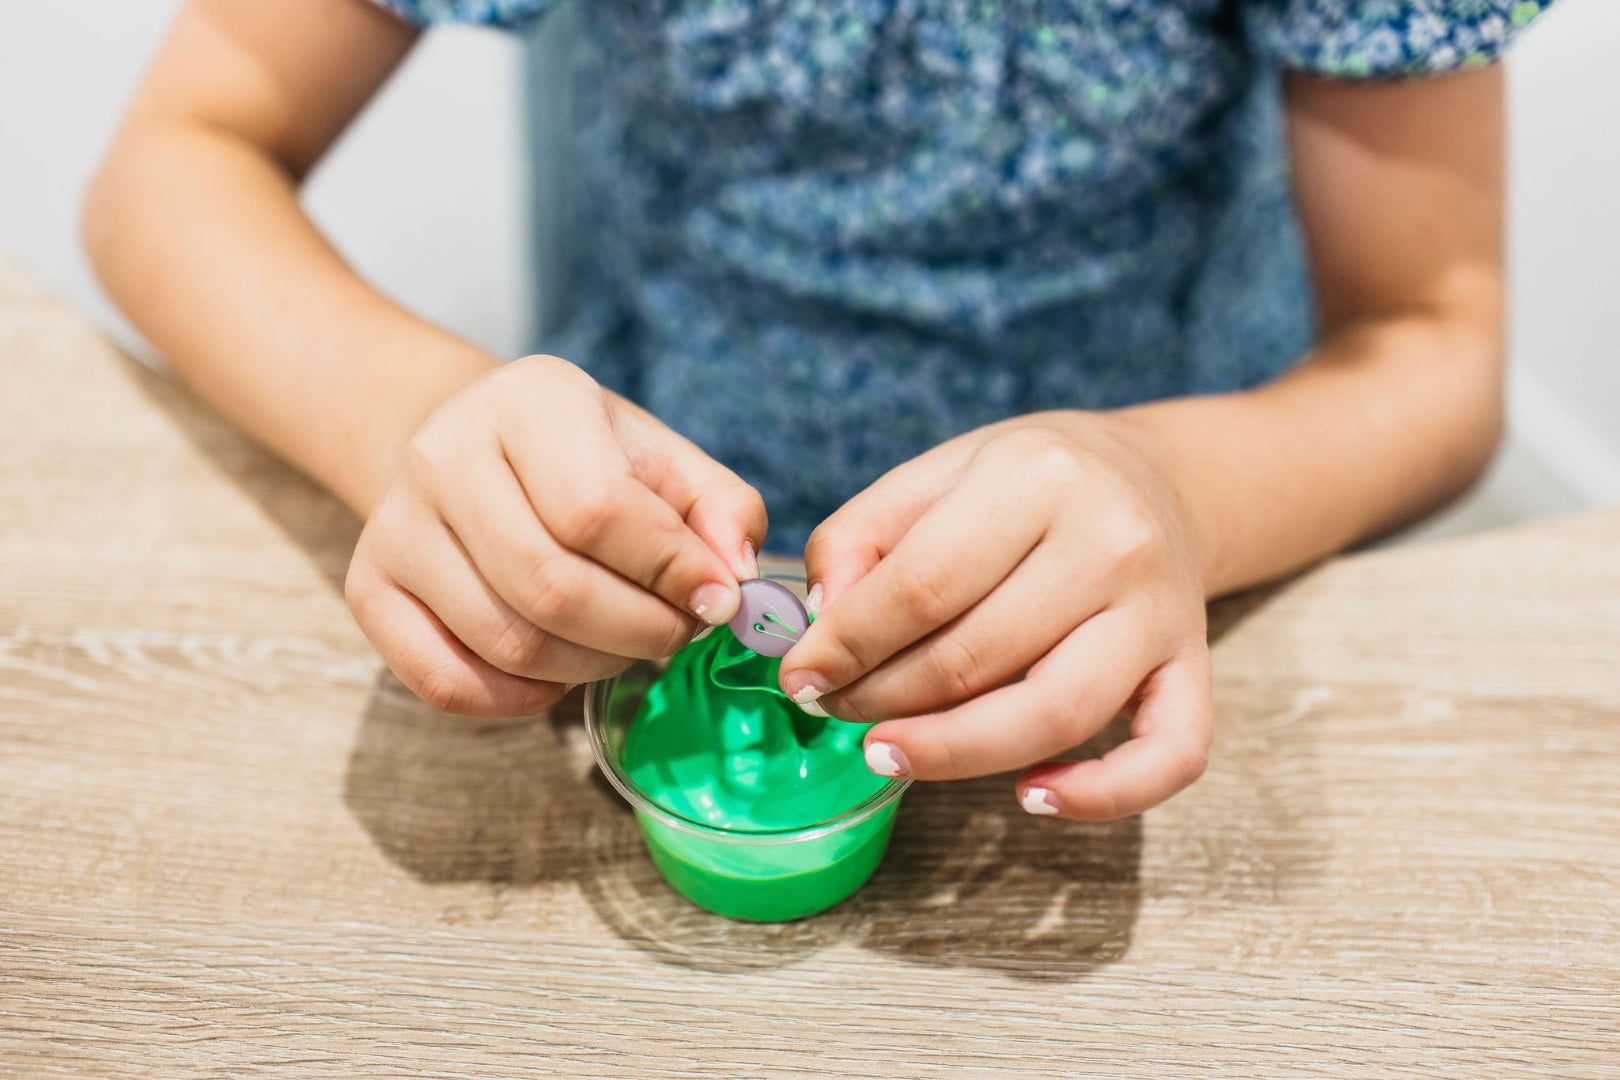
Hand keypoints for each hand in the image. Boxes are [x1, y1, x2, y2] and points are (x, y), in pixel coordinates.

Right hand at [346, 356, 764, 716]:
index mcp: (529, 400)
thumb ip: (721, 510)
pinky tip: (558, 671)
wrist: (466, 443)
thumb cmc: (583, 458)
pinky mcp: (369, 588)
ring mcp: (395, 526)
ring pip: (507, 642)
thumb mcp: (662, 458)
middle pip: (551, 587)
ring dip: (590, 667)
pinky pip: (446, 682)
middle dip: (639, 631)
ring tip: (624, 643)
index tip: (716, 599)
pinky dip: (518, 700)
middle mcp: (444, 455)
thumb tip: (735, 581)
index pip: (598, 510)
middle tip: (676, 632)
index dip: (669, 572)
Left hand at [778, 414, 1211, 820]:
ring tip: (889, 754)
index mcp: (1039, 477)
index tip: (800, 676)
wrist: (1153, 477)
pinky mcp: (1194, 668)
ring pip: (1053, 715)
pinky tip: (1031, 797)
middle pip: (977, 657)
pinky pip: (1168, 756)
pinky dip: (1102, 795)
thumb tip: (819, 621)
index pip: (923, 584)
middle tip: (837, 709)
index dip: (847, 643)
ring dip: (955, 754)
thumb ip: (862, 535)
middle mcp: (1111, 542)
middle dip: (884, 699)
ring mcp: (1160, 613)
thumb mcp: (938, 473)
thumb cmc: (1027, 483)